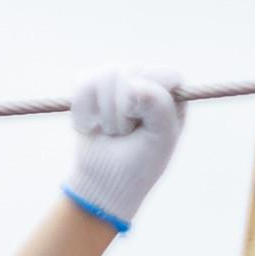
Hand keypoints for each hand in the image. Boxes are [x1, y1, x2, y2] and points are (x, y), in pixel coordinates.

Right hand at [64, 71, 183, 231]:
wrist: (104, 183)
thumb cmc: (140, 163)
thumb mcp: (161, 139)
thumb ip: (159, 106)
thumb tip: (134, 84)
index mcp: (172, 95)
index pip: (166, 74)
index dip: (150, 96)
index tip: (142, 121)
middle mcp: (146, 83)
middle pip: (130, 72)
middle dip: (123, 111)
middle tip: (126, 134)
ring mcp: (117, 82)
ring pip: (105, 75)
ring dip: (104, 114)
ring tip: (110, 132)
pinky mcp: (90, 87)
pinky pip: (83, 82)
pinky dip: (83, 109)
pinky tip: (91, 126)